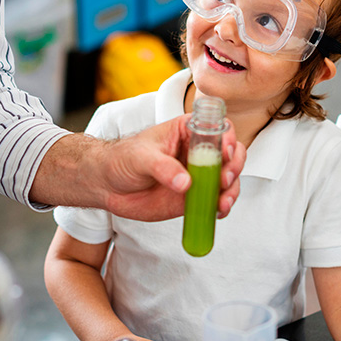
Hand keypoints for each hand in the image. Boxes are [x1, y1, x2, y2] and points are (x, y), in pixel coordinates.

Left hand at [32, 116, 246, 218]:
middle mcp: (198, 152)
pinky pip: (214, 201)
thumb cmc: (121, 159)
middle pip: (231, 154)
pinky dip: (221, 206)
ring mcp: (198, 175)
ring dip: (231, 190)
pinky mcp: (194, 196)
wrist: (107, 185)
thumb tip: (185, 183)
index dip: (228, 138)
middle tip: (224, 180)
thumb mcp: (140, 157)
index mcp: (187, 131)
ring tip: (222, 203)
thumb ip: (162, 167)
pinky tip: (218, 211)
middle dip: (234, 167)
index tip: (225, 153)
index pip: (218, 128)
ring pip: (227, 180)